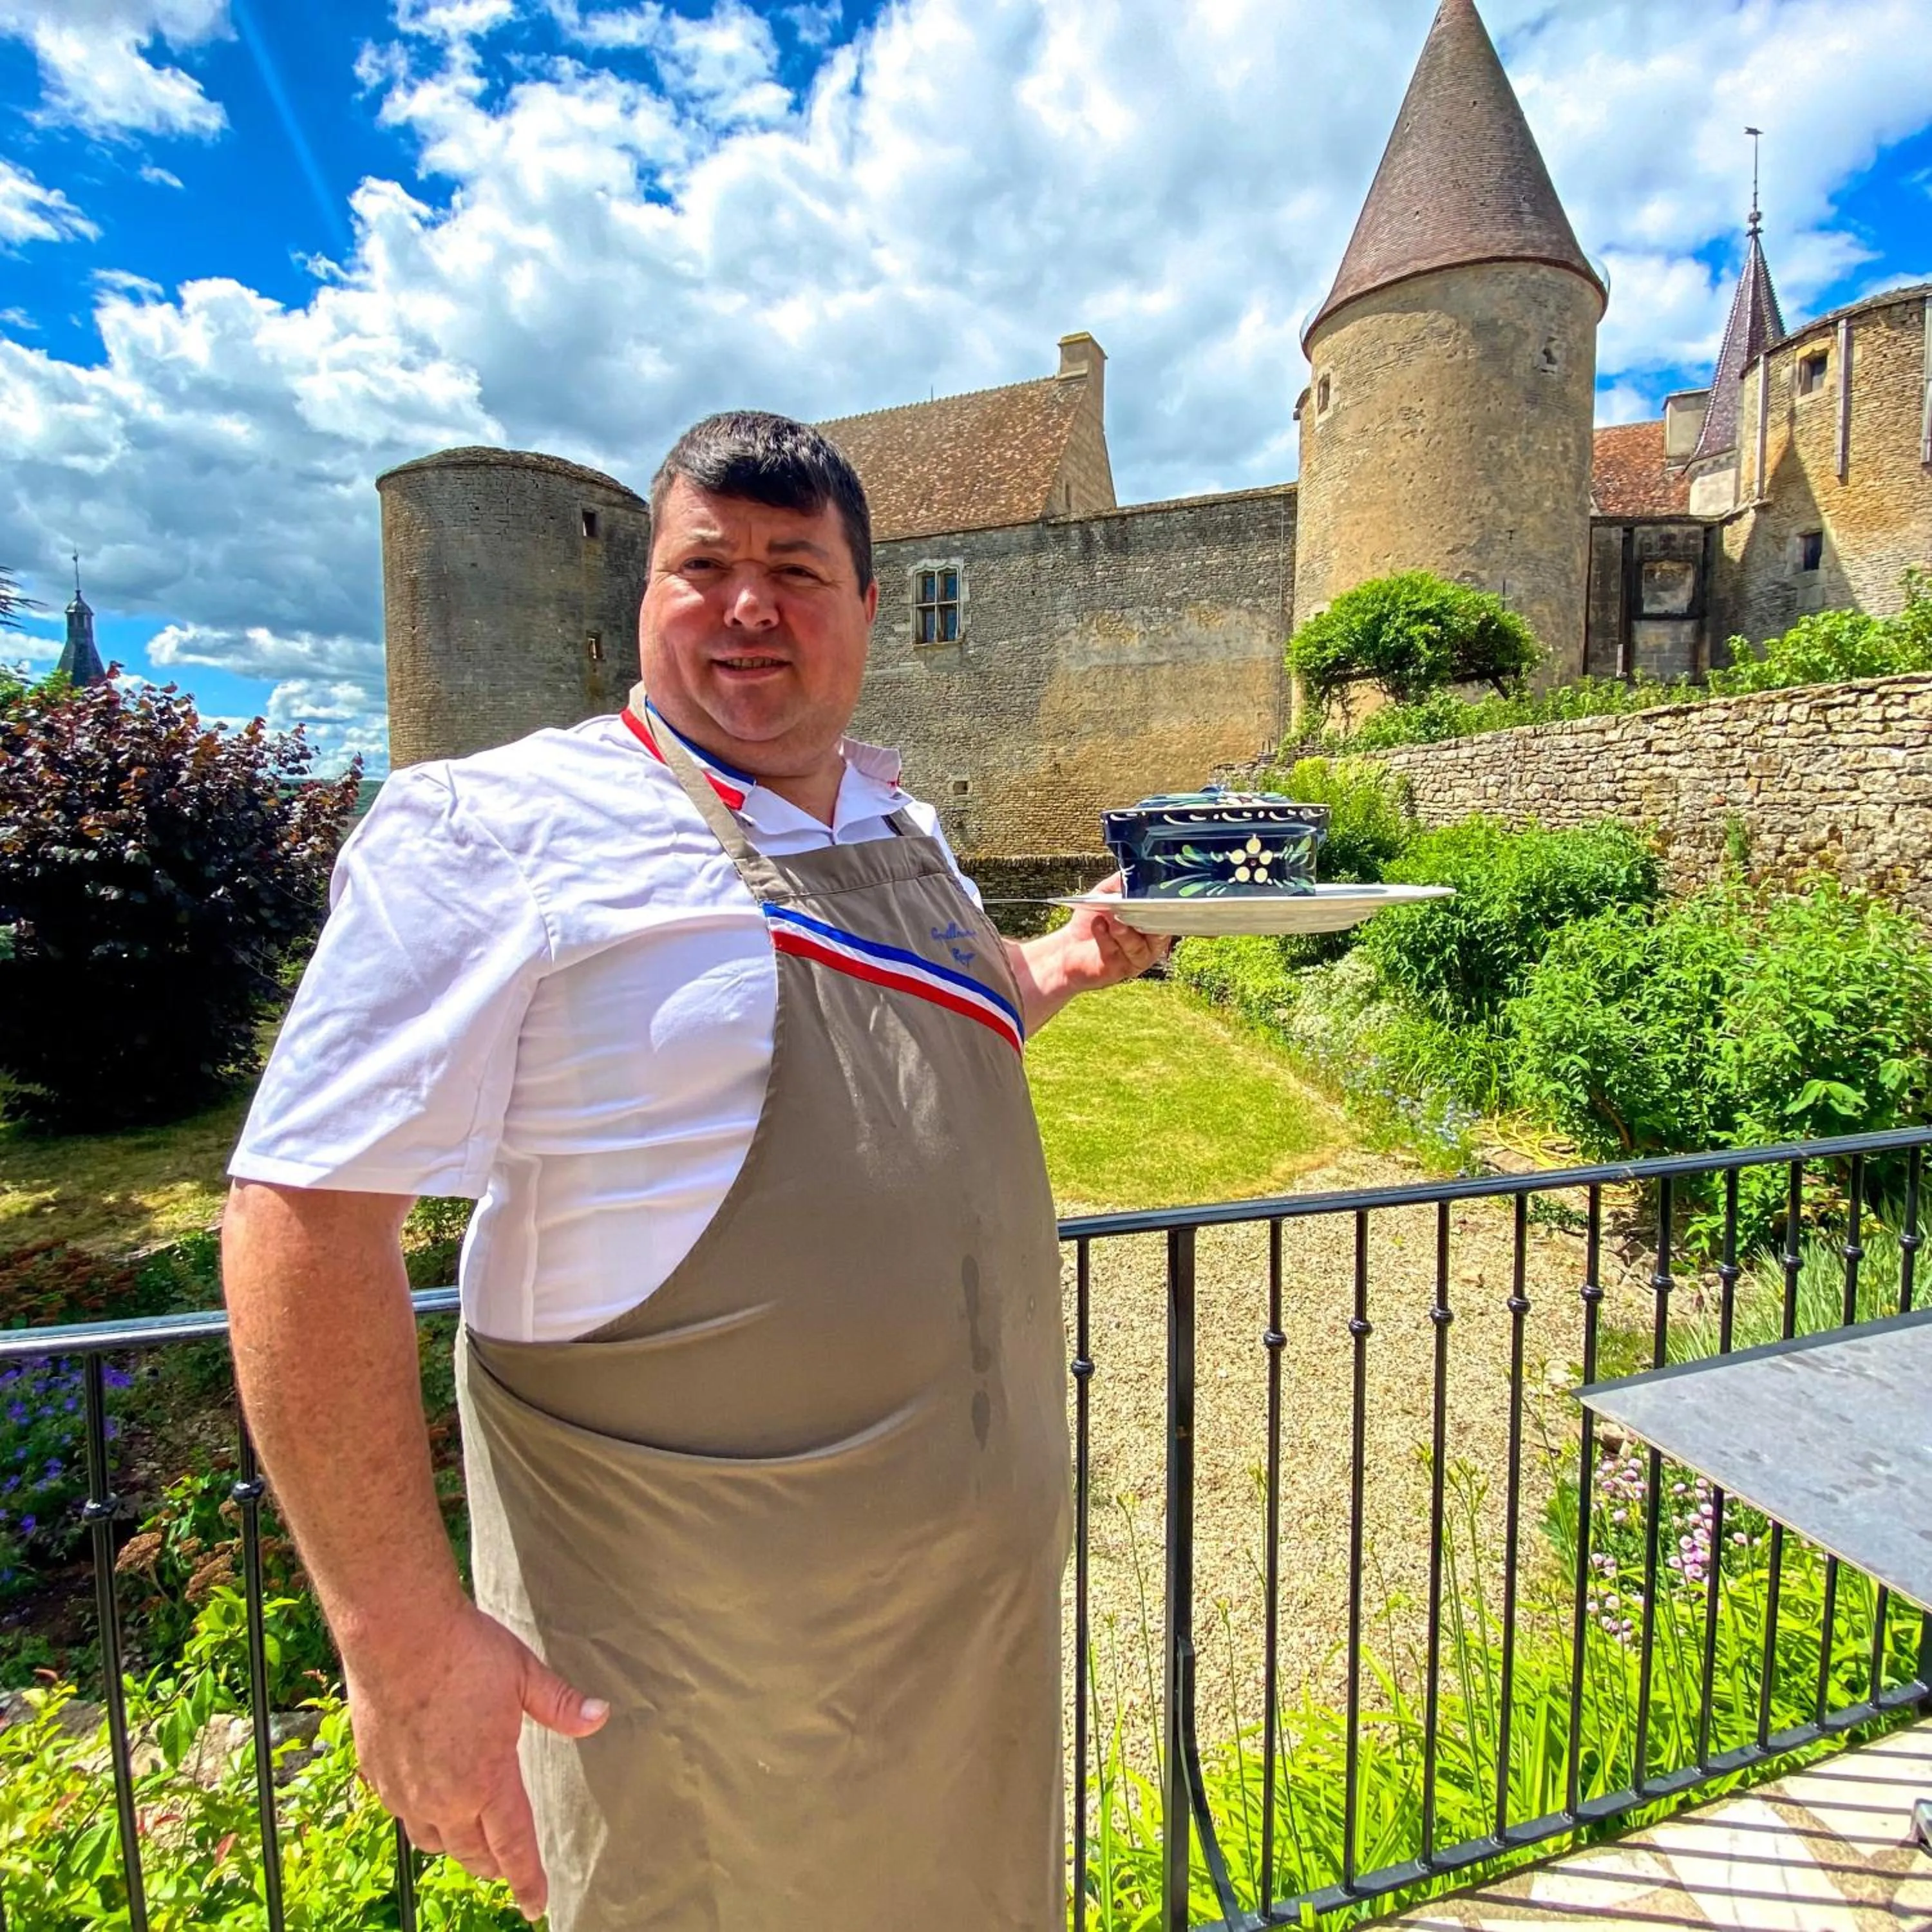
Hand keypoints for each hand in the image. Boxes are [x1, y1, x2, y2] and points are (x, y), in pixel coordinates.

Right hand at [344, 1601, 608, 1921]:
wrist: (397, 1632)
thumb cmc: (465, 1651)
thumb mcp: (524, 1674)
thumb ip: (561, 1705)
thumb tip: (600, 1718)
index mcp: (487, 1779)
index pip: (513, 1846)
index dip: (527, 1879)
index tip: (536, 1906)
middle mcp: (443, 1797)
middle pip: (472, 1852)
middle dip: (494, 1865)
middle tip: (509, 1868)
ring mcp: (404, 1789)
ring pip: (433, 1840)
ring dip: (456, 1847)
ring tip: (472, 1841)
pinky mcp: (376, 1772)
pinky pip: (401, 1814)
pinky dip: (420, 1819)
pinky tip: (427, 1804)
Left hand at [1006, 873, 1170, 1033]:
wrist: (1067, 947)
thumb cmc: (1092, 920)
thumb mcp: (1106, 895)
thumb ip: (1121, 883)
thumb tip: (1134, 869)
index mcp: (1152, 926)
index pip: (1167, 918)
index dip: (1165, 909)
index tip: (1158, 897)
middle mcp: (1149, 945)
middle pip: (1158, 935)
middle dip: (1148, 920)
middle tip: (1137, 908)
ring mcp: (1135, 960)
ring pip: (1138, 948)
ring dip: (1125, 932)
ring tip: (1114, 920)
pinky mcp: (1118, 970)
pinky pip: (1116, 953)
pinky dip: (1106, 937)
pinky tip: (1098, 925)